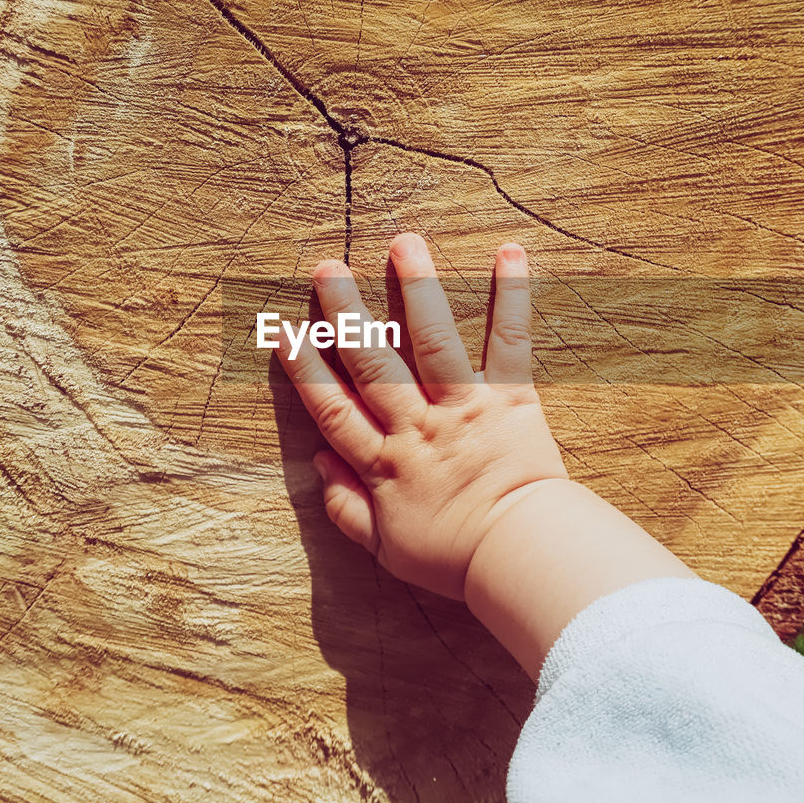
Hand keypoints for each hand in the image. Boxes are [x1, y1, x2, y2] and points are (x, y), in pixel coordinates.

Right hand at [276, 232, 567, 599]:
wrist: (519, 558)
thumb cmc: (455, 559)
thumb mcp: (385, 549)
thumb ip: (346, 507)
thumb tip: (318, 463)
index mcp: (384, 462)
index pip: (333, 409)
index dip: (306, 370)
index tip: (284, 332)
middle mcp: (417, 425)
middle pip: (373, 362)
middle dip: (347, 313)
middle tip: (327, 268)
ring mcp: (463, 407)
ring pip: (431, 340)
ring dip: (417, 288)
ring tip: (403, 243)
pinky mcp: (510, 398)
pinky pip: (508, 342)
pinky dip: (511, 297)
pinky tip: (508, 254)